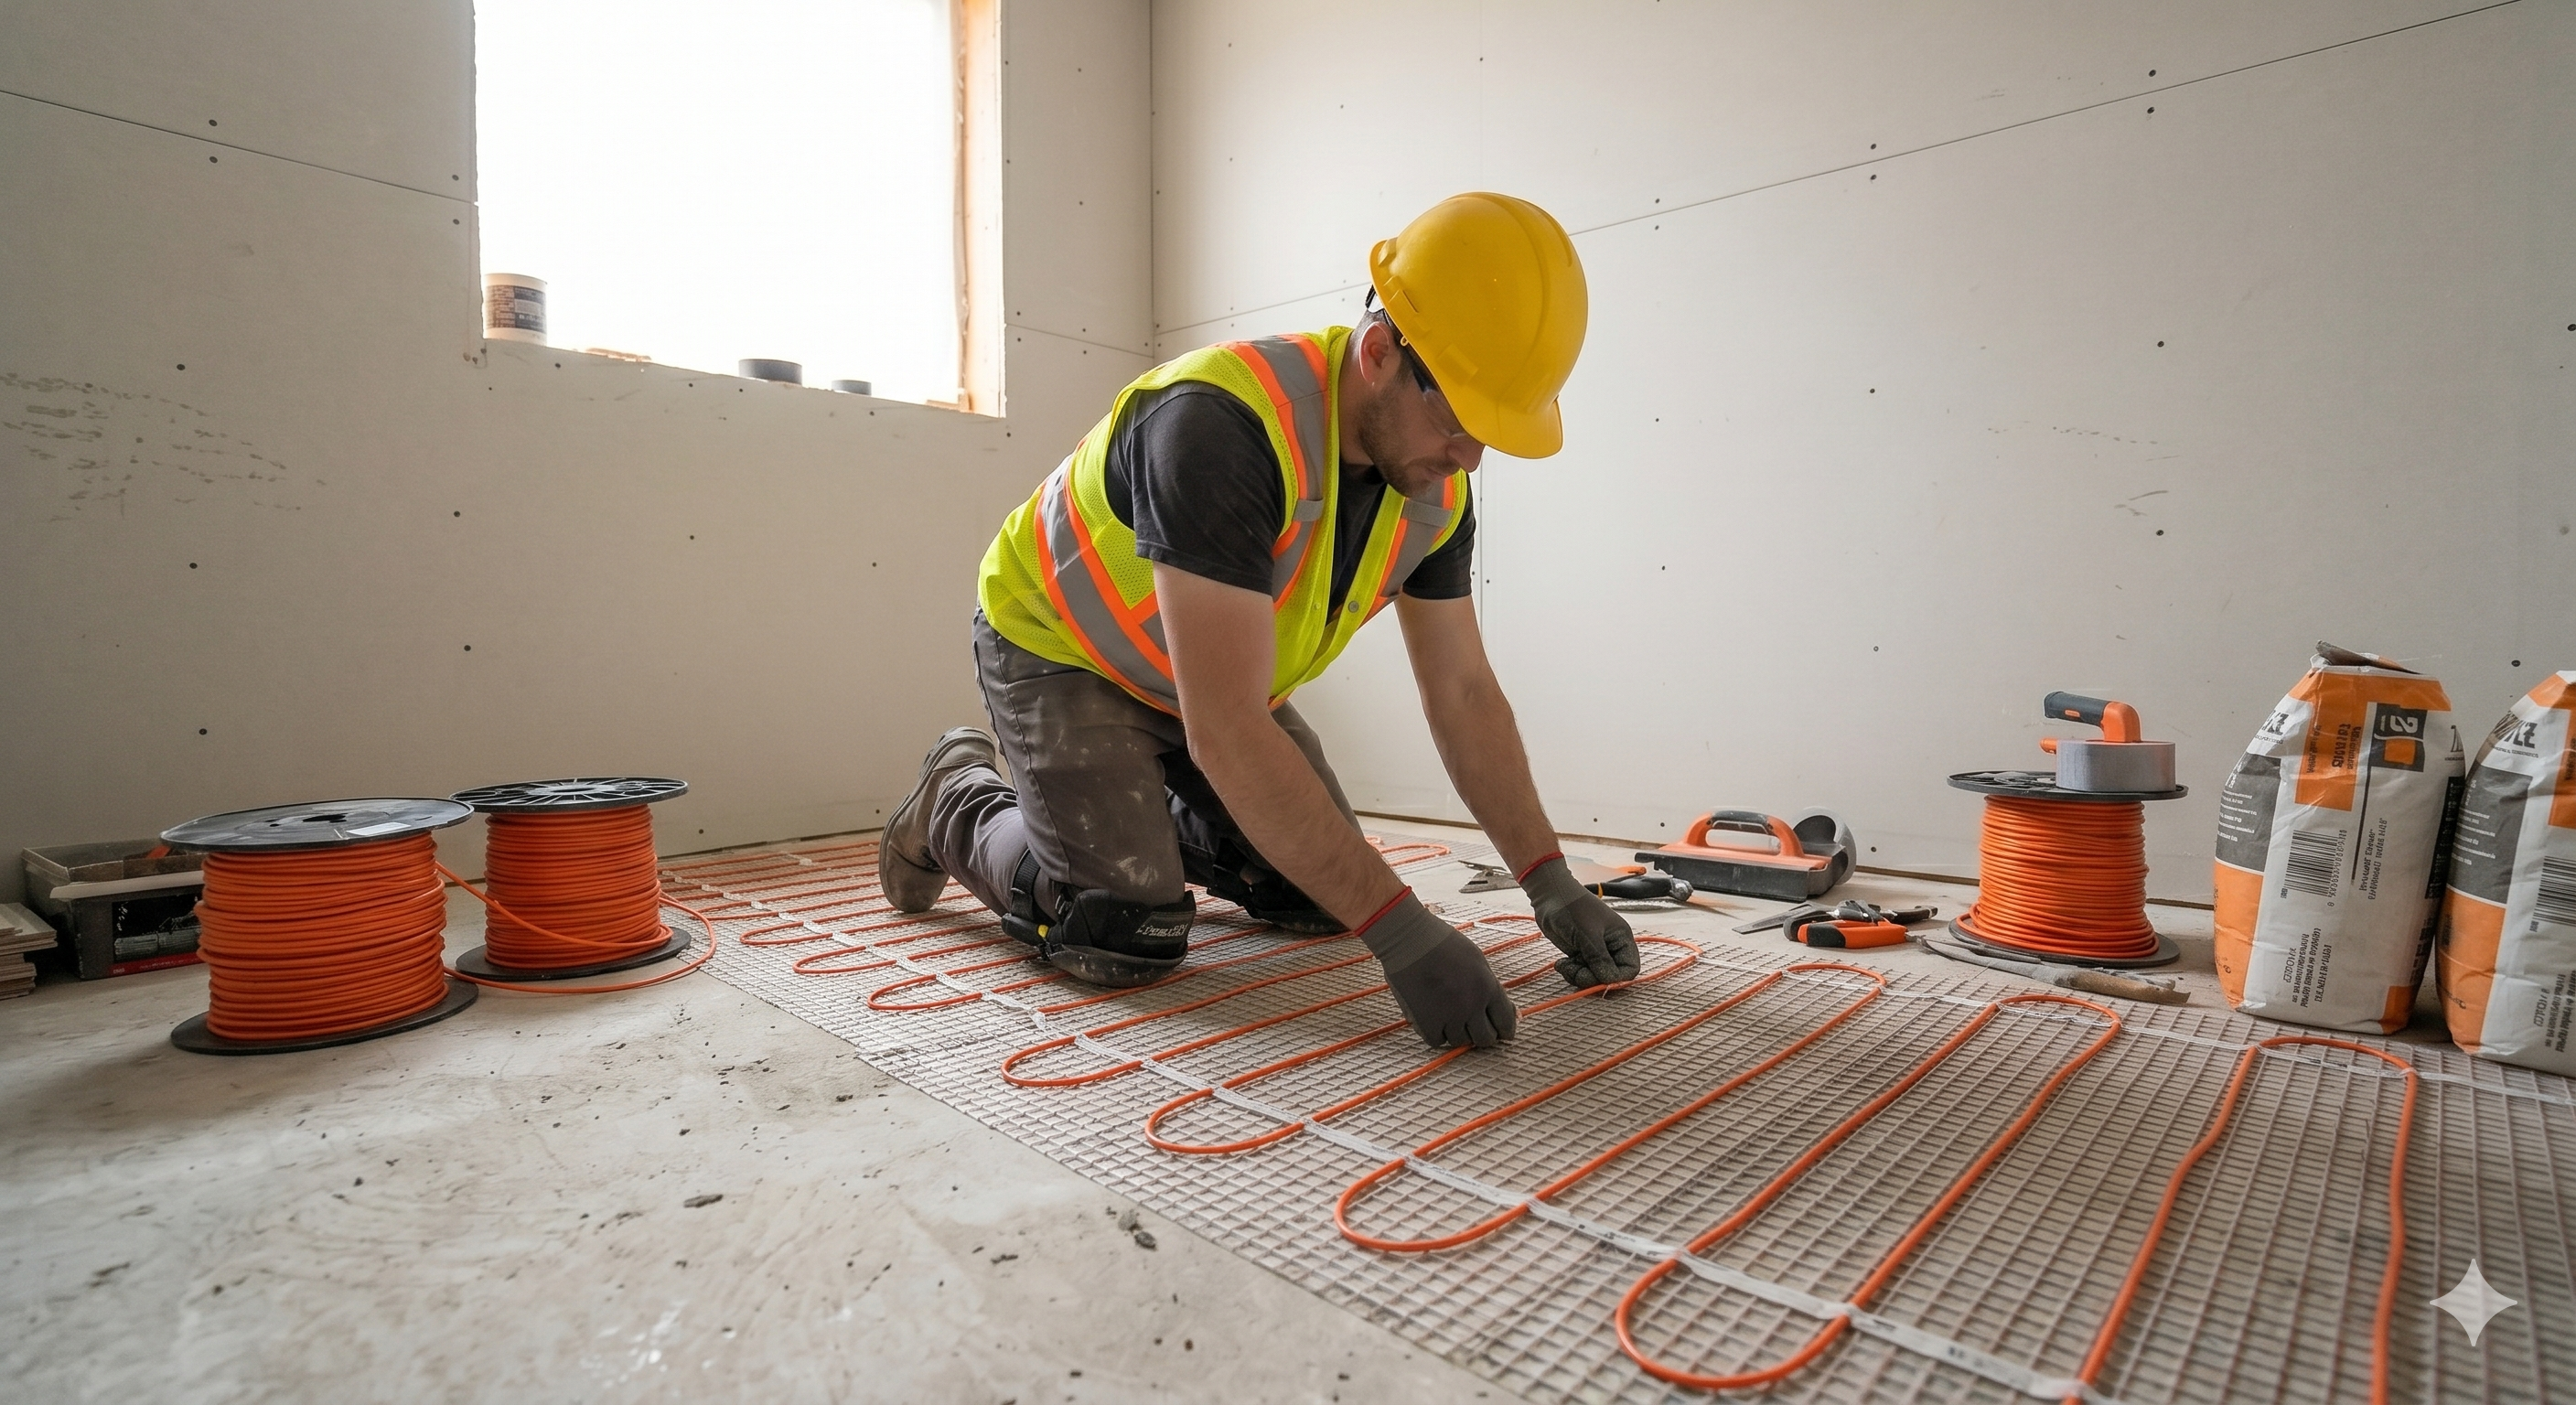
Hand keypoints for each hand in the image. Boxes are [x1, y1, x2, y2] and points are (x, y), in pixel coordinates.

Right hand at [1356, 891, 1518, 1048]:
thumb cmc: (1443, 944)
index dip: (1505, 1031)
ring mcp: (1448, 1016)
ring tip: (1451, 1018)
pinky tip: (1435, 1020)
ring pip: (1460, 1041)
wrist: (1409, 940)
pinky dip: (1437, 1033)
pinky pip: (1437, 1041)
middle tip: (1477, 1029)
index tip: (1502, 1033)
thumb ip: (1489, 985)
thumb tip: (1501, 1008)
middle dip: (1484, 1035)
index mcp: (1487, 987)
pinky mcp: (1426, 1023)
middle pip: (1485, 1038)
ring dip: (1458, 1033)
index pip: (1506, 1022)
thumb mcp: (1477, 960)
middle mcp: (1471, 1005)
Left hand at [1519, 856, 1642, 988]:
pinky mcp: (1580, 953)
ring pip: (1593, 976)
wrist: (1549, 895)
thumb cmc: (1572, 908)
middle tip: (1575, 972)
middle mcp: (1611, 946)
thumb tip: (1609, 980)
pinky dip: (1571, 971)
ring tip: (1564, 965)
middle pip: (1610, 975)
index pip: (1630, 968)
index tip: (1598, 978)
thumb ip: (1599, 959)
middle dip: (1592, 978)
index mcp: (1621, 938)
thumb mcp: (1587, 934)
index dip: (1617, 978)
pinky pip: (1581, 972)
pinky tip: (1561, 963)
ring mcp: (1595, 951)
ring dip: (1578, 976)